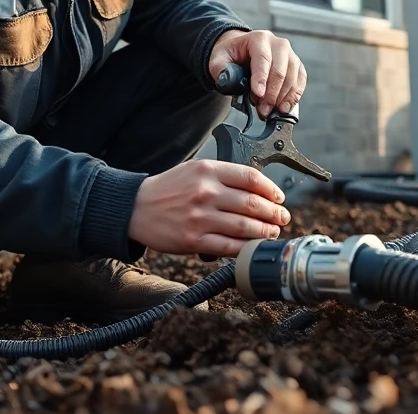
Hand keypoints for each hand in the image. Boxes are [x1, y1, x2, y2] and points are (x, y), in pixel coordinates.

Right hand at [127, 160, 290, 257]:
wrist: (134, 207)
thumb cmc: (167, 189)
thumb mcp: (194, 169)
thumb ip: (223, 176)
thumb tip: (256, 190)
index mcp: (207, 170)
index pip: (250, 178)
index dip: (271, 190)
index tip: (279, 197)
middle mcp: (205, 192)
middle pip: (252, 203)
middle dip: (274, 213)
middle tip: (283, 217)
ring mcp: (200, 218)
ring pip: (244, 227)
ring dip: (265, 231)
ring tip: (272, 232)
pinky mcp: (193, 240)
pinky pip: (229, 246)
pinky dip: (246, 248)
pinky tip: (254, 247)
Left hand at [208, 29, 306, 118]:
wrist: (241, 52)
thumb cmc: (231, 55)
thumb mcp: (219, 59)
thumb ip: (221, 69)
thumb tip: (229, 80)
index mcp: (259, 38)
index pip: (263, 58)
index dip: (261, 78)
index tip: (258, 95)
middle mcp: (278, 44)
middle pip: (280, 70)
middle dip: (271, 94)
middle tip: (262, 110)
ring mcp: (290, 54)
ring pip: (293, 76)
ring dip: (283, 97)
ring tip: (271, 111)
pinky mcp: (296, 66)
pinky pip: (300, 80)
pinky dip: (294, 96)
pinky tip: (285, 107)